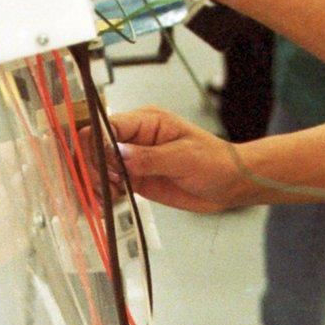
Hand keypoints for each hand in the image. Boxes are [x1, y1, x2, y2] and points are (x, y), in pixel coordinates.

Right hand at [109, 107, 250, 211]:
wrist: (229, 184)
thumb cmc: (215, 162)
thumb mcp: (183, 158)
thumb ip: (149, 157)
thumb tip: (118, 153)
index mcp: (146, 121)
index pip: (108, 125)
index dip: (97, 143)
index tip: (101, 165)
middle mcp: (135, 138)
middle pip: (96, 146)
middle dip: (95, 166)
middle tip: (109, 185)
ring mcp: (133, 160)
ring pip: (99, 167)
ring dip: (98, 183)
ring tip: (110, 196)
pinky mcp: (135, 180)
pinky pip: (110, 185)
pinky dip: (104, 195)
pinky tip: (109, 203)